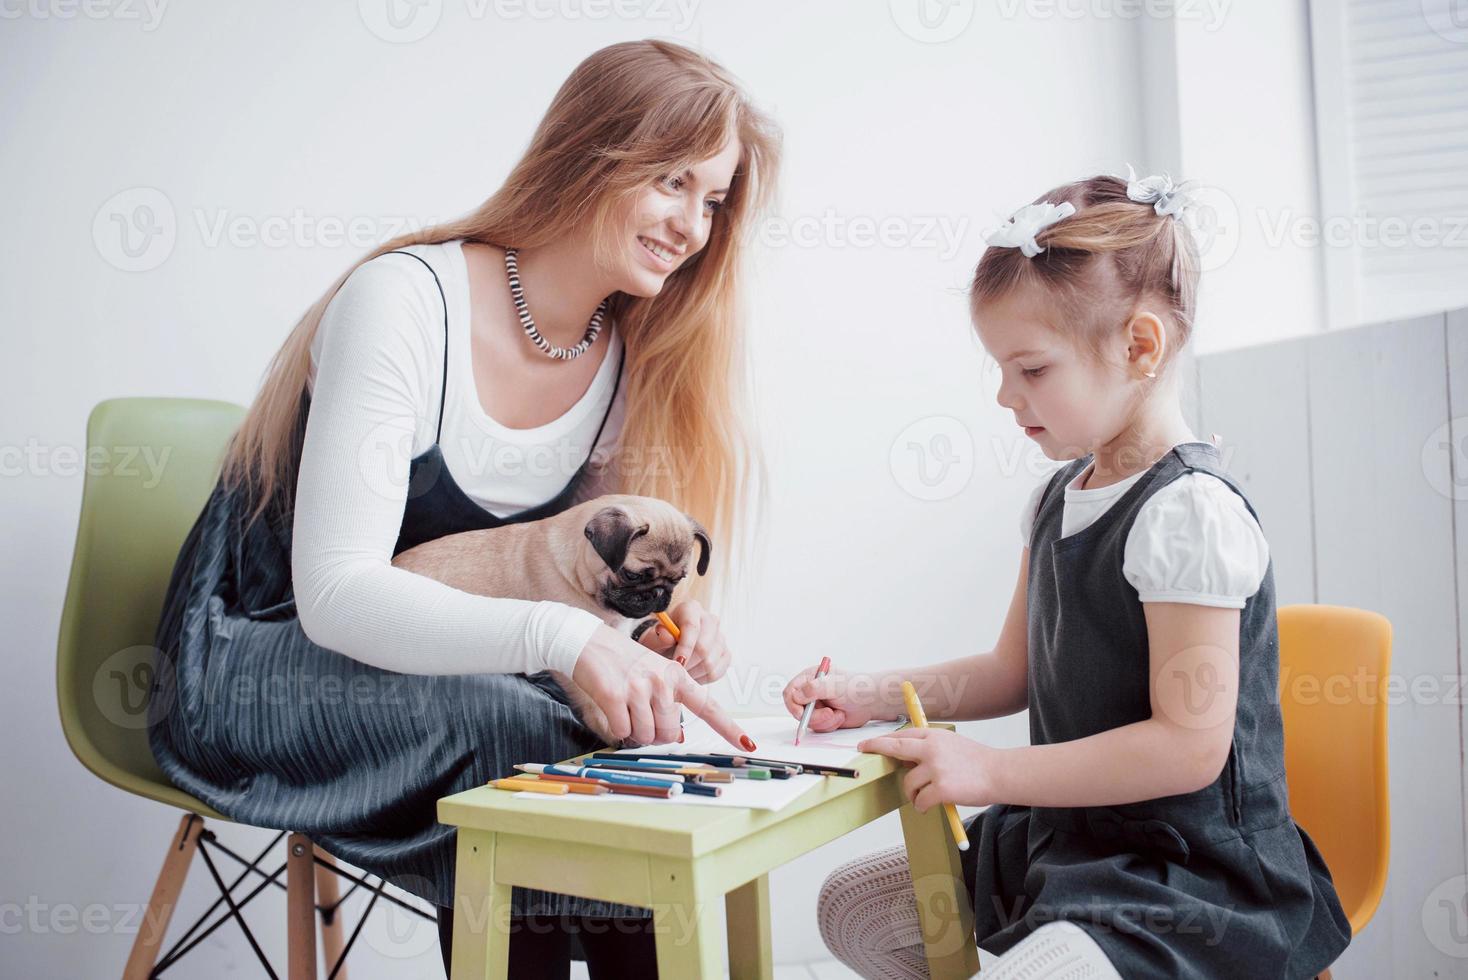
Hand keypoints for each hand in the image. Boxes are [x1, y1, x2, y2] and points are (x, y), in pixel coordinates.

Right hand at [573, 624, 755, 752]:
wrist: (589, 642)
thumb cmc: (625, 662)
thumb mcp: (654, 674)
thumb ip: (669, 702)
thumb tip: (675, 736)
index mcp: (678, 677)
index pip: (709, 707)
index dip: (729, 729)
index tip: (749, 745)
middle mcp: (663, 681)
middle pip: (668, 734)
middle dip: (653, 734)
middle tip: (640, 714)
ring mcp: (640, 688)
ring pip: (645, 736)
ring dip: (634, 731)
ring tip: (626, 706)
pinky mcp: (616, 696)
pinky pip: (622, 731)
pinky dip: (617, 727)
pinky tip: (612, 706)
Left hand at [658, 600, 730, 684]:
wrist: (667, 648)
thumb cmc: (659, 641)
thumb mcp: (652, 638)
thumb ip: (657, 637)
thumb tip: (667, 636)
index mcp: (691, 609)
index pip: (692, 627)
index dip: (685, 647)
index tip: (676, 663)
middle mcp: (710, 619)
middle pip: (704, 647)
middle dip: (687, 664)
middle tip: (673, 673)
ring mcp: (720, 637)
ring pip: (710, 662)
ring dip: (692, 673)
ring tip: (679, 674)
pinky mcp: (725, 654)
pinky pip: (716, 672)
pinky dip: (701, 679)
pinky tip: (690, 675)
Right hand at [782, 668, 894, 732]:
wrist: (872, 701)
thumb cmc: (856, 687)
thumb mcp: (835, 685)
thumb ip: (815, 688)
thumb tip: (797, 694)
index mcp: (810, 677)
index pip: (790, 692)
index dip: (793, 705)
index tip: (802, 713)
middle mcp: (810, 692)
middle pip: (797, 710)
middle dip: (814, 716)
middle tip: (829, 713)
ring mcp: (816, 706)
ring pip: (808, 721)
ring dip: (824, 721)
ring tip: (838, 713)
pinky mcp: (822, 717)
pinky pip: (818, 727)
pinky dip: (829, 725)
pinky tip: (840, 716)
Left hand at [856, 728, 997, 810]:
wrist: (999, 774)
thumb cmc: (977, 762)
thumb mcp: (952, 745)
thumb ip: (930, 748)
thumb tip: (905, 759)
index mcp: (934, 737)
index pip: (902, 736)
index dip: (882, 740)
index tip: (868, 743)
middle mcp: (932, 749)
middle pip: (894, 748)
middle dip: (876, 749)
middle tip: (864, 752)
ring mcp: (936, 769)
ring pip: (908, 783)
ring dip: (912, 794)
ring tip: (923, 798)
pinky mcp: (941, 789)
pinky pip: (920, 801)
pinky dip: (922, 807)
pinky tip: (930, 807)